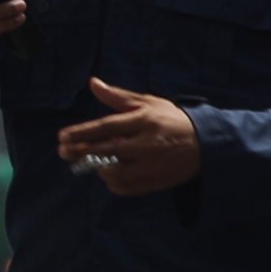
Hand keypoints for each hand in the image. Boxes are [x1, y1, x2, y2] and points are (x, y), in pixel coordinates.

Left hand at [56, 78, 200, 195]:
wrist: (207, 142)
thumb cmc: (172, 119)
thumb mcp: (147, 102)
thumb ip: (117, 96)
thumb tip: (93, 83)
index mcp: (143, 121)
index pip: (106, 127)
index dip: (81, 133)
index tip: (62, 137)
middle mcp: (147, 143)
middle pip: (106, 150)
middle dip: (81, 152)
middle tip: (63, 152)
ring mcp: (153, 164)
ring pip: (116, 173)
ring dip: (98, 168)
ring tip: (90, 163)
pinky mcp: (158, 181)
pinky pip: (128, 188)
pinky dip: (114, 184)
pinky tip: (107, 176)